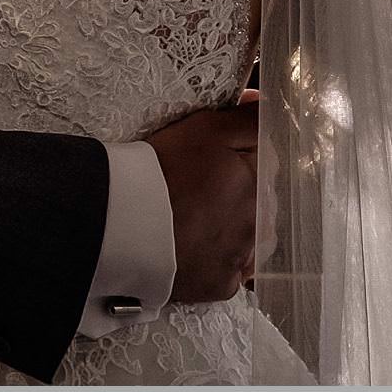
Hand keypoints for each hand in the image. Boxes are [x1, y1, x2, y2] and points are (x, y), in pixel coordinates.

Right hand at [144, 91, 258, 303]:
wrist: (123, 223)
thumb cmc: (162, 169)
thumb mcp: (205, 129)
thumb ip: (246, 119)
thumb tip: (268, 105)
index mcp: (261, 184)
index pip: (265, 163)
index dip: (238, 154)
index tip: (209, 155)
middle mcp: (262, 224)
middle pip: (260, 202)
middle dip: (240, 192)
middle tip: (197, 186)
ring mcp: (244, 259)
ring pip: (251, 238)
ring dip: (234, 228)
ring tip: (195, 218)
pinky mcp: (223, 286)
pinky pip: (231, 271)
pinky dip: (218, 259)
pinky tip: (194, 246)